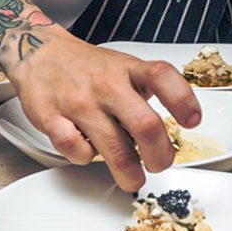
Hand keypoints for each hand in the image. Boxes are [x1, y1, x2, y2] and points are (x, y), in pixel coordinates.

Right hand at [6, 35, 200, 190]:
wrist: (39, 52)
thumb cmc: (88, 68)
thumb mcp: (124, 68)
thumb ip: (146, 94)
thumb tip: (169, 133)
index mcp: (128, 69)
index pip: (163, 76)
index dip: (183, 100)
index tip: (192, 121)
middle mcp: (106, 84)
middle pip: (145, 124)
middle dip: (160, 155)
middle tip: (160, 164)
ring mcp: (79, 102)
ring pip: (113, 148)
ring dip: (129, 172)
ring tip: (133, 178)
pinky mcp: (51, 118)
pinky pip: (76, 151)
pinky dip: (86, 159)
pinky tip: (88, 151)